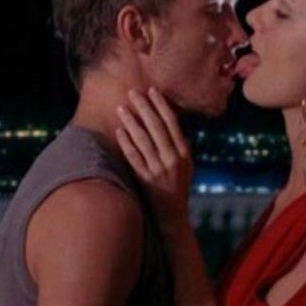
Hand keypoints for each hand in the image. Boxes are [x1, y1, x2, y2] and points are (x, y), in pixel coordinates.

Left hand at [115, 87, 193, 226]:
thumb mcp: (186, 164)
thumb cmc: (178, 186)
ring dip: (131, 122)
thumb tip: (170, 122)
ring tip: (121, 108)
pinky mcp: (145, 180)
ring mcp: (158, 170)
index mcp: (183, 152)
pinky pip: (134, 157)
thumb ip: (179, 145)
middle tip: (132, 93)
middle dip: (144, 108)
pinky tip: (119, 131)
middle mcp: (172, 159)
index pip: (172, 123)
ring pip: (143, 140)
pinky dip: (126, 143)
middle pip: (156, 127)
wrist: (173, 214)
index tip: (152, 91)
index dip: (161, 105)